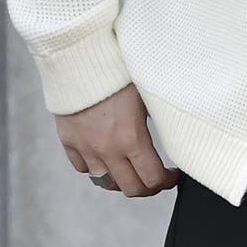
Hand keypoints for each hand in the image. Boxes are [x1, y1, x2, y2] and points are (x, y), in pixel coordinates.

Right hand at [54, 82, 181, 196]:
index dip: (167, 181)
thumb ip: (160, 118)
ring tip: (133, 169)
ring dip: (122, 180)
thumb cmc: (119, 71)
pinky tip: (107, 158)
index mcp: (131, 138)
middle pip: (130, 189)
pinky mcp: (69, 141)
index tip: (173, 175)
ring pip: (105, 182)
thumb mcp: (148, 93)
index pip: (152, 179)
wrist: (80, 58)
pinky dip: (96, 168)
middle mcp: (106, 149)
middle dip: (148, 188)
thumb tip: (178, 132)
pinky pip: (83, 168)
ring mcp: (85, 148)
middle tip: (157, 179)